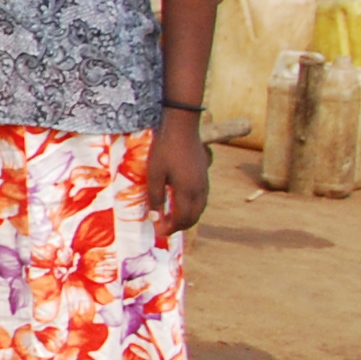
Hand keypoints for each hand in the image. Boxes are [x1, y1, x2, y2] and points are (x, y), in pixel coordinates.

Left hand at [149, 115, 209, 237]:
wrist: (182, 128)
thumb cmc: (165, 150)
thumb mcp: (155, 174)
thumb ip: (155, 196)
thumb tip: (156, 217)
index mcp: (188, 191)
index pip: (182, 219)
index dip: (170, 228)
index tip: (158, 231)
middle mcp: (200, 190)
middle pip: (194, 217)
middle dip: (180, 226)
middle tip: (164, 228)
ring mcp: (205, 182)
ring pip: (200, 208)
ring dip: (187, 217)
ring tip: (171, 218)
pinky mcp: (204, 175)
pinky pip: (201, 199)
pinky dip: (192, 207)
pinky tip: (180, 203)